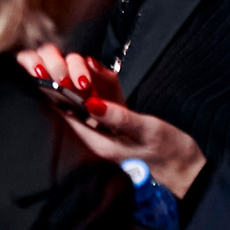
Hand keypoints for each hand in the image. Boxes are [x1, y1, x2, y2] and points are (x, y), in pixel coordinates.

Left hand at [17, 46, 203, 194]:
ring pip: (84, 100)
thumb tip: (90, 103)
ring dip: (81, 79)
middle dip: (62, 81)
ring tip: (79, 61)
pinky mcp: (117, 123)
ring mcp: (106, 130)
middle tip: (55, 60)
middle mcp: (96, 137)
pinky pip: (101, 100)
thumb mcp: (147, 131)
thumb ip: (119, 117)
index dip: (50, 95)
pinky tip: (96, 68)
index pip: (64, 117)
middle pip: (70, 106)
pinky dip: (100, 83)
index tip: (40, 71)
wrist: (190, 169)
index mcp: (97, 144)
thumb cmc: (170, 152)